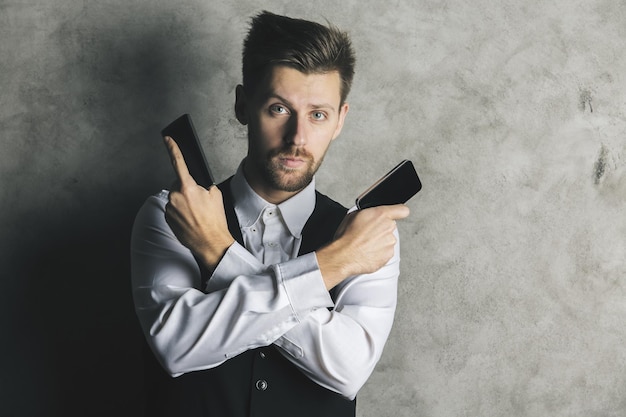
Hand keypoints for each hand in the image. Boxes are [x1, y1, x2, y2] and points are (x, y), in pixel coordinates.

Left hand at [163, 136, 234, 269]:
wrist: (211, 242)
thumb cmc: (214, 220)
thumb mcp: (216, 195)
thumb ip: (204, 186)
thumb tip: (198, 187)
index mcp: (187, 188)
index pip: (178, 163)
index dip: (172, 149)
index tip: (167, 139)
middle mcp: (175, 197)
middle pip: (178, 184)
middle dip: (187, 190)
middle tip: (199, 202)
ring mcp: (169, 208)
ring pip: (175, 198)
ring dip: (184, 202)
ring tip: (196, 214)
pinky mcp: (167, 218)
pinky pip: (173, 210)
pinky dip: (180, 212)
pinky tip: (190, 220)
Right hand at [316, 204, 409, 289]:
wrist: (343, 256)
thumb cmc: (346, 237)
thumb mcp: (353, 215)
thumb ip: (369, 213)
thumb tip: (371, 213)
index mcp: (381, 214)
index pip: (402, 210)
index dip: (398, 212)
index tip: (396, 214)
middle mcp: (388, 227)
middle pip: (391, 226)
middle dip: (382, 229)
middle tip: (368, 234)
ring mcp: (390, 242)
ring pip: (388, 240)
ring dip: (380, 242)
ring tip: (365, 244)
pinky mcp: (389, 255)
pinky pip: (386, 252)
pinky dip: (379, 253)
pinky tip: (367, 252)